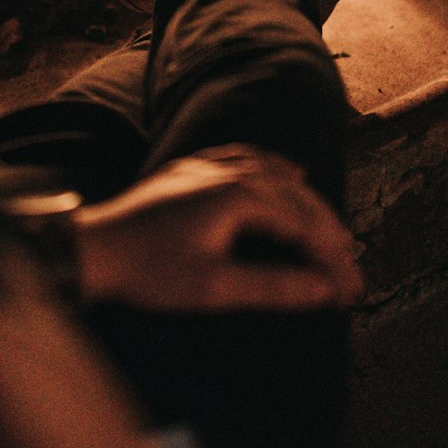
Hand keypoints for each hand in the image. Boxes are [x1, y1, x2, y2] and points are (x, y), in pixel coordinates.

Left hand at [72, 143, 362, 311]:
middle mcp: (228, 170)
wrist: (96, 246)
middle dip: (327, 232)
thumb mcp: (213, 288)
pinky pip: (248, 157)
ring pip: (276, 174)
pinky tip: (291, 171)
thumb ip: (272, 287)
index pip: (301, 224)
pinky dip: (276, 166)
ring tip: (334, 230)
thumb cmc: (150, 271)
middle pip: (295, 195)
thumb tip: (323, 289)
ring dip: (308, 201)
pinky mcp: (194, 168)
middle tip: (351, 267)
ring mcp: (209, 164)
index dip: (331, 258)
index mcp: (238, 195)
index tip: (351, 289)